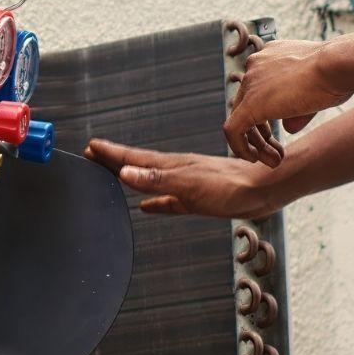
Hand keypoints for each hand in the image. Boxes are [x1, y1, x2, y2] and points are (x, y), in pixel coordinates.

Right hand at [84, 139, 276, 217]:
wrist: (263, 190)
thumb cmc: (230, 187)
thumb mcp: (189, 184)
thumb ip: (157, 179)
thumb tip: (124, 172)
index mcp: (171, 166)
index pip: (133, 157)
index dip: (111, 154)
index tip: (90, 148)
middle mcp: (175, 172)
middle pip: (137, 165)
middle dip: (115, 160)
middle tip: (93, 156)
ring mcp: (186, 185)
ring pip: (150, 180)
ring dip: (131, 177)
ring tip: (113, 176)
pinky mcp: (197, 199)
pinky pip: (167, 201)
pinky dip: (154, 202)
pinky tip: (147, 206)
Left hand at [224, 40, 350, 166]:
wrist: (337, 65)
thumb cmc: (339, 73)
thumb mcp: (317, 89)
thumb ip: (297, 109)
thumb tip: (287, 128)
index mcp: (271, 57)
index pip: (259, 89)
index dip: (267, 114)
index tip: (280, 131)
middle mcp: (256, 65)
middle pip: (248, 105)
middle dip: (261, 134)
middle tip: (277, 153)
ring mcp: (251, 82)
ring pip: (241, 119)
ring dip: (255, 144)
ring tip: (274, 162)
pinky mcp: (251, 103)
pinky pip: (233, 130)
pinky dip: (241, 147)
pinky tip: (254, 159)